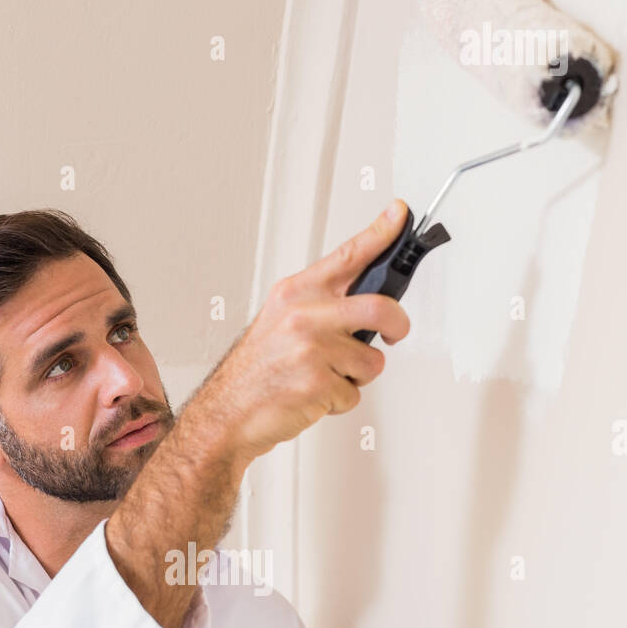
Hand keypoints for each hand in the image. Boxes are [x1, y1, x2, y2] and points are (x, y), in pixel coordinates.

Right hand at [192, 199, 411, 464]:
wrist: (227, 411)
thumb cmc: (255, 371)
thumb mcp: (280, 320)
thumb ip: (320, 305)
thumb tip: (364, 298)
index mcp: (295, 293)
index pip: (347, 256)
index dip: (380, 233)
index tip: (400, 216)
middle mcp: (303, 315)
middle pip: (380, 307)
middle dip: (398, 325)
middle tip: (395, 333)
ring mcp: (311, 349)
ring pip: (372, 359)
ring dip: (357, 376)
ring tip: (327, 376)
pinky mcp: (317, 383)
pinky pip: (354, 393)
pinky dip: (339, 402)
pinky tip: (314, 396)